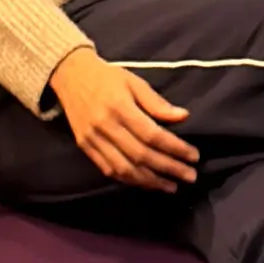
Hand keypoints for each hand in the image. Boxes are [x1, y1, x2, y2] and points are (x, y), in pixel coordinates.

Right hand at [46, 48, 196, 189]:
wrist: (69, 75)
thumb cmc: (107, 77)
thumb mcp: (134, 81)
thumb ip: (157, 102)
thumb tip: (183, 117)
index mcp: (120, 107)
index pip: (152, 135)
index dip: (175, 148)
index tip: (193, 156)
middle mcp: (105, 126)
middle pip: (141, 155)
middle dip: (168, 168)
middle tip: (190, 176)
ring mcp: (93, 139)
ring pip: (124, 168)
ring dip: (150, 181)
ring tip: (171, 186)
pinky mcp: (85, 147)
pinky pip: (109, 170)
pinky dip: (129, 180)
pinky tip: (146, 184)